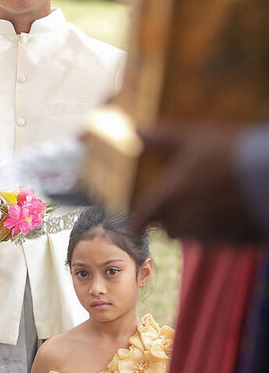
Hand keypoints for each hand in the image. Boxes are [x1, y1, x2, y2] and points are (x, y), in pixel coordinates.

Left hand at [132, 123, 260, 242]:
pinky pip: (219, 239)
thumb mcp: (194, 138)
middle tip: (184, 199)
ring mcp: (211, 235)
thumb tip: (136, 130)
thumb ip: (161, 139)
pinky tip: (231, 210)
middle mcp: (185, 222)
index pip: (143, 218)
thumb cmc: (231, 153)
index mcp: (169, 199)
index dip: (139, 220)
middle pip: (169, 228)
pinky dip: (220, 228)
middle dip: (171, 217)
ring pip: (194, 235)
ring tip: (210, 201)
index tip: (136, 224)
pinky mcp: (235, 242)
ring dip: (195, 224)